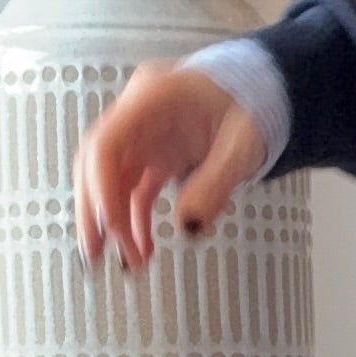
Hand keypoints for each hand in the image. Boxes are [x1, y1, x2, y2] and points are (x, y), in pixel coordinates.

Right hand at [72, 61, 267, 267]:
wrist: (260, 92)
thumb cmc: (253, 105)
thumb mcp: (244, 143)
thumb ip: (216, 182)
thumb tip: (188, 226)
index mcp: (152, 98)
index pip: (106, 144)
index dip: (101, 188)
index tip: (112, 228)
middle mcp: (137, 115)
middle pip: (96, 164)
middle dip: (94, 212)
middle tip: (96, 256)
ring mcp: (142, 136)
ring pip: (109, 181)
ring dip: (112, 223)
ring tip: (125, 264)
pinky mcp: (153, 155)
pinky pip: (134, 190)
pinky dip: (135, 220)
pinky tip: (144, 250)